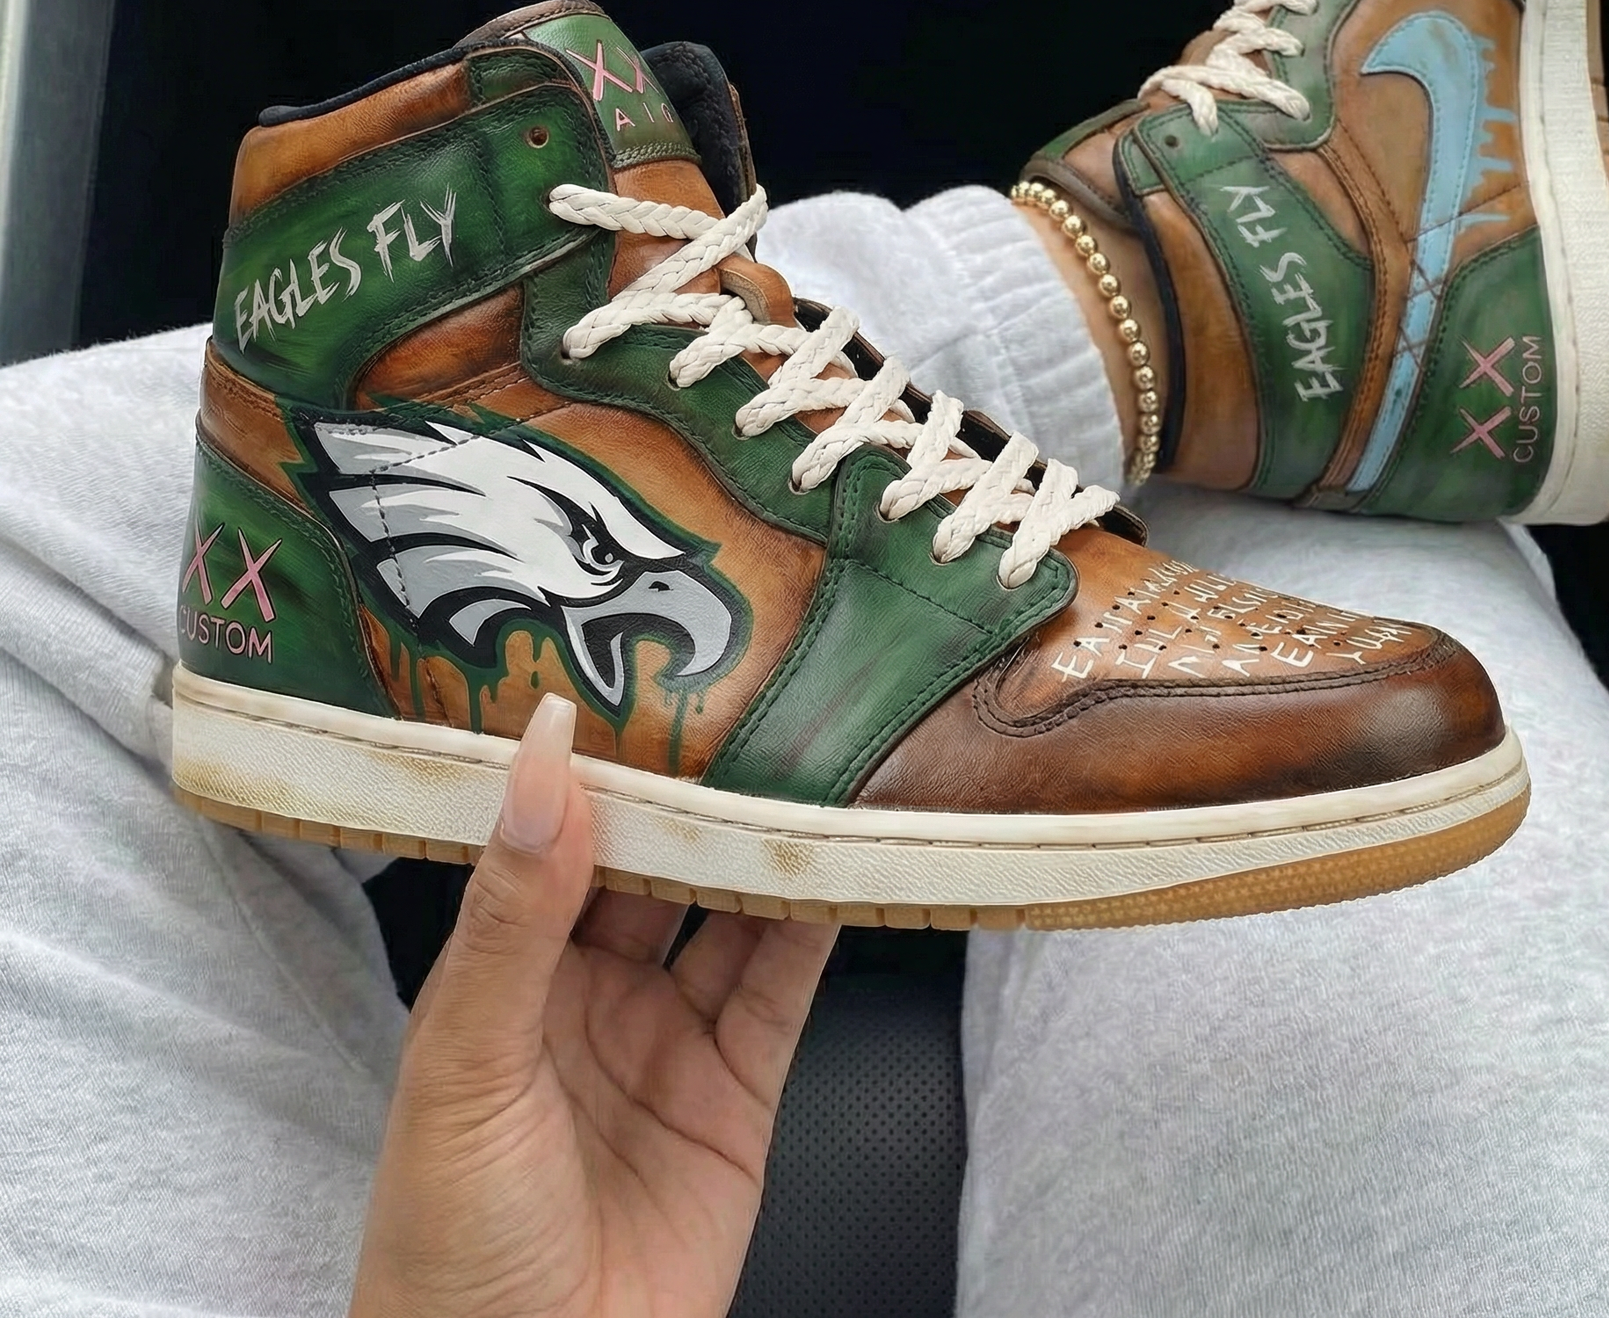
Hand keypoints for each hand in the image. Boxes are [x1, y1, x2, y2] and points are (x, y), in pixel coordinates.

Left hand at [348, 695, 838, 1317]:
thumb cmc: (449, 1245)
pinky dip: (821, 926)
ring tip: (814, 757)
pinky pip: (786, 988)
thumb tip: (545, 759)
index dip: (596, 765)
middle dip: (698, 791)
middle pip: (656, 864)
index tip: (638, 677)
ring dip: (767, 845)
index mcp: (503, 971)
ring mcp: (668, 1036)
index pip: (555, 838)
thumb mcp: (465, 1064)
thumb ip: (514, 913)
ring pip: (729, 913)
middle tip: (748, 696)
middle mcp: (588, 991)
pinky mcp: (740, 1090)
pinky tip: (844, 863)